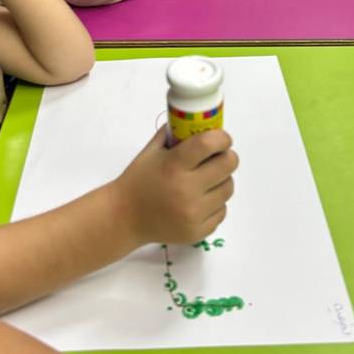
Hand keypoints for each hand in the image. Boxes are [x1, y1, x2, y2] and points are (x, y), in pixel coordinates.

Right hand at [113, 127, 238, 245]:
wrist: (125, 218)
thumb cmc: (139, 180)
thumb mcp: (152, 151)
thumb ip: (174, 134)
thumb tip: (199, 122)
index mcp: (174, 165)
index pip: (209, 144)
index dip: (222, 137)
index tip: (222, 138)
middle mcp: (186, 190)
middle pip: (227, 165)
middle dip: (227, 157)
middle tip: (218, 158)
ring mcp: (194, 214)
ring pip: (228, 188)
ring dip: (222, 181)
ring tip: (207, 180)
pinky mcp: (198, 232)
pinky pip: (222, 211)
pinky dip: (215, 203)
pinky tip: (200, 201)